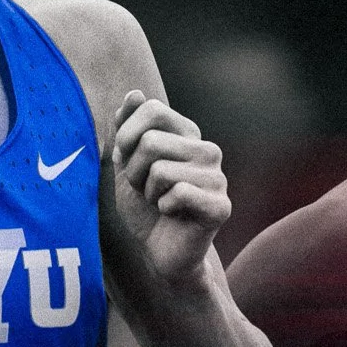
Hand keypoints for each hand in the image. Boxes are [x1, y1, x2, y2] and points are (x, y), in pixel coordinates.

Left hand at [111, 91, 230, 284]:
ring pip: (159, 170)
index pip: (150, 109)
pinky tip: (173, 215)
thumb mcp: (125, 164)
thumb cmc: (144, 207)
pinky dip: (163, 208)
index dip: (126, 138)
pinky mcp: (220, 206)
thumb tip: (135, 94)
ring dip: (148, 193)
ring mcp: (218, 177)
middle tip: (148, 191)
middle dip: (134, 173)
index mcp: (188, 134)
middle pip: (149, 142)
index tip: (128, 162)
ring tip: (160, 204)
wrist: (158, 253)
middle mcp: (207, 149)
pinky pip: (177, 193)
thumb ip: (127, 128)